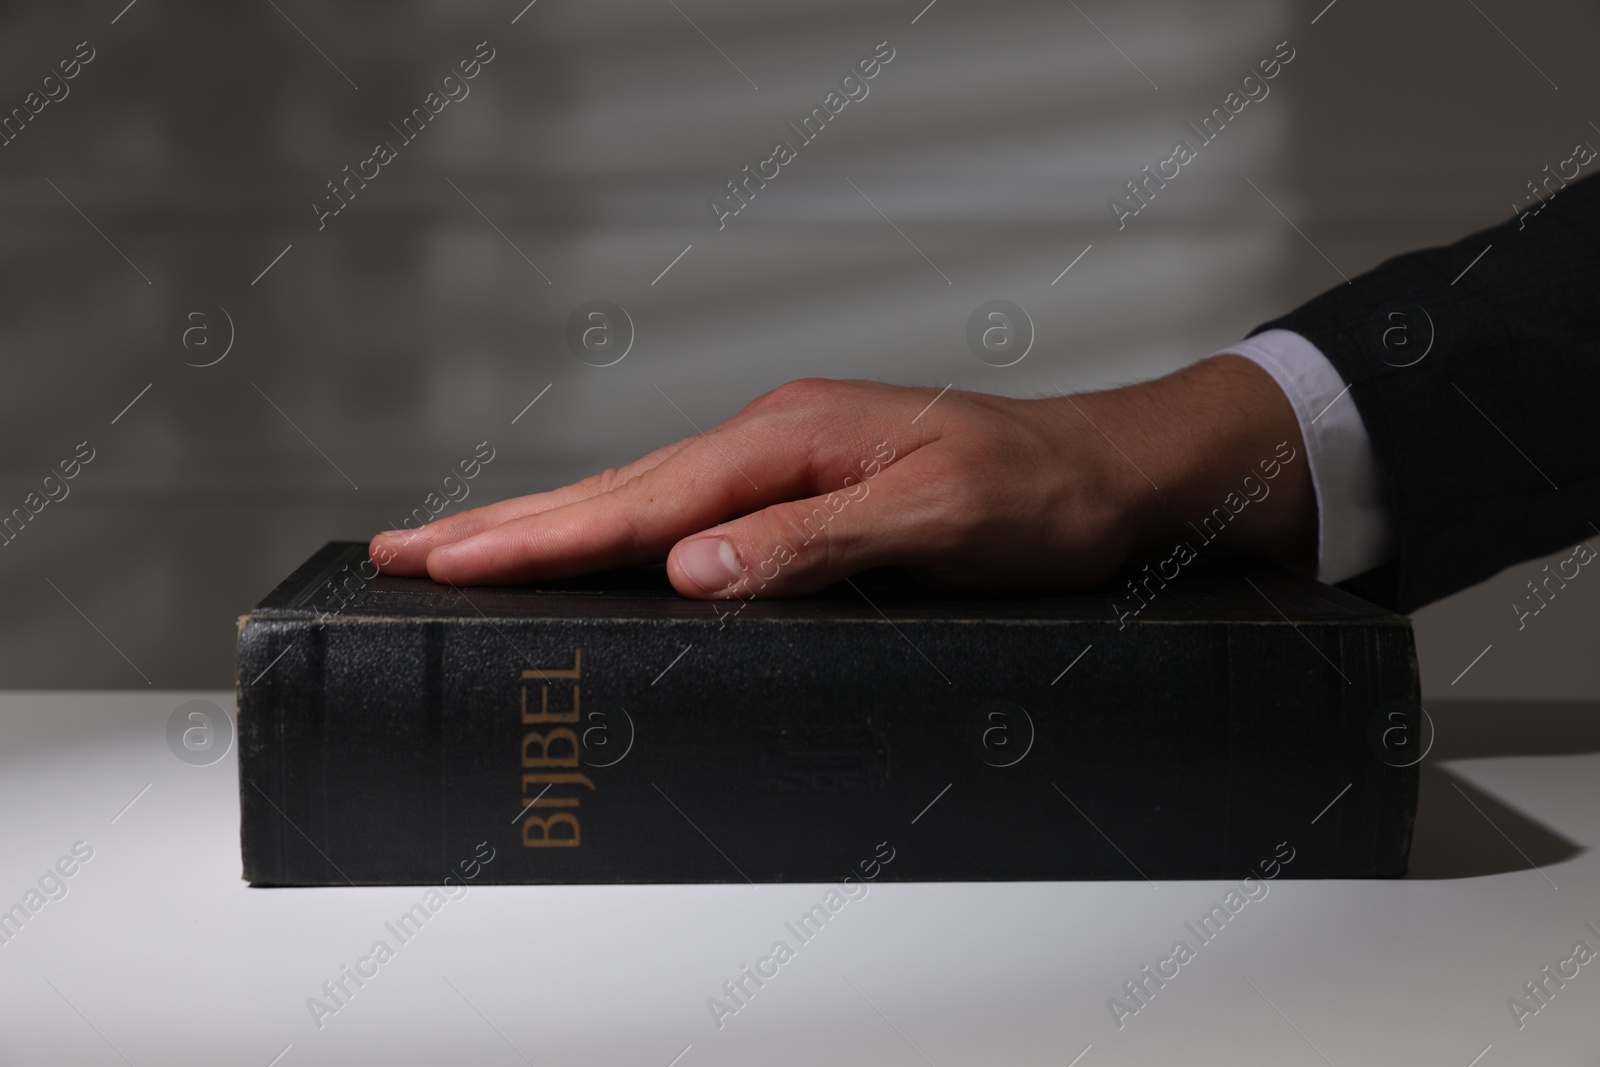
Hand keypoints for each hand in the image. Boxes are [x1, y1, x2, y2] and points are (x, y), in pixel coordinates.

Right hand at [370, 356, 1315, 597]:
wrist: (1118, 474)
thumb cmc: (1044, 496)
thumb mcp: (940, 522)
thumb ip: (815, 544)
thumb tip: (694, 571)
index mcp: (788, 439)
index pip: (636, 501)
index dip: (533, 537)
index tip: (438, 559)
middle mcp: (773, 440)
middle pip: (613, 491)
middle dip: (502, 526)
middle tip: (399, 551)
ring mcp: (786, 461)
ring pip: (640, 499)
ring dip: (547, 526)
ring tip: (463, 549)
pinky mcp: (806, 489)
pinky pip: (686, 512)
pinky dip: (617, 533)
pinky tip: (596, 552)